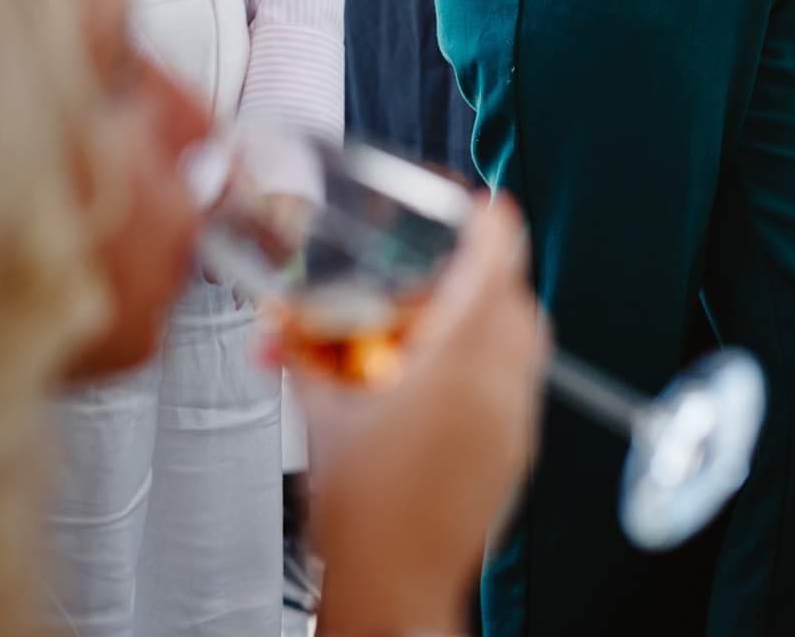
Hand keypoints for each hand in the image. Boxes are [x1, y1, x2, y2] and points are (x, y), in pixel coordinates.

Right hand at [310, 193, 548, 636]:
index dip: (487, 217)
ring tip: (431, 333)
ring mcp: (517, 419)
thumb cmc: (361, 514)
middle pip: (514, 294)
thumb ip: (299, 354)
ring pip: (521, 339)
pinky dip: (488, 368)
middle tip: (435, 276)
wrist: (393, 592)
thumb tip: (273, 325)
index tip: (474, 203)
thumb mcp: (321, 413)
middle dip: (478, 275)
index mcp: (460, 354)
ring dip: (485, 321)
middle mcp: (501, 380)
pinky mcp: (518, 453)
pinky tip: (437, 389)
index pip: (500, 252)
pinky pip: (518, 386)